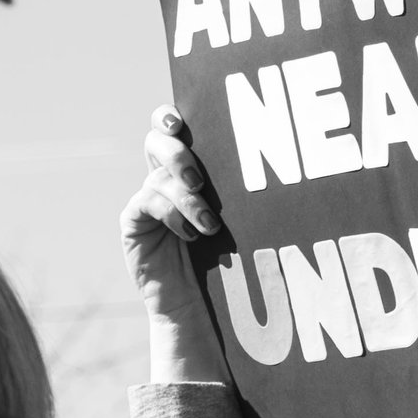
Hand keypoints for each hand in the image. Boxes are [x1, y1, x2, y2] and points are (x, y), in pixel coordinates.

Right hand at [118, 104, 230, 383]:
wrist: (204, 302)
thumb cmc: (232, 252)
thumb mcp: (239, 212)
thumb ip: (240, 184)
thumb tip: (283, 159)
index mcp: (187, 165)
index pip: (171, 126)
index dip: (168, 115)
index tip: (180, 118)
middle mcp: (164, 176)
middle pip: (157, 141)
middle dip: (178, 153)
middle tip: (200, 179)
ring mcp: (146, 199)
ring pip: (158, 176)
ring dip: (187, 197)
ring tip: (210, 222)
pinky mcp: (134, 223)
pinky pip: (146, 203)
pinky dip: (173, 215)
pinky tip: (192, 234)